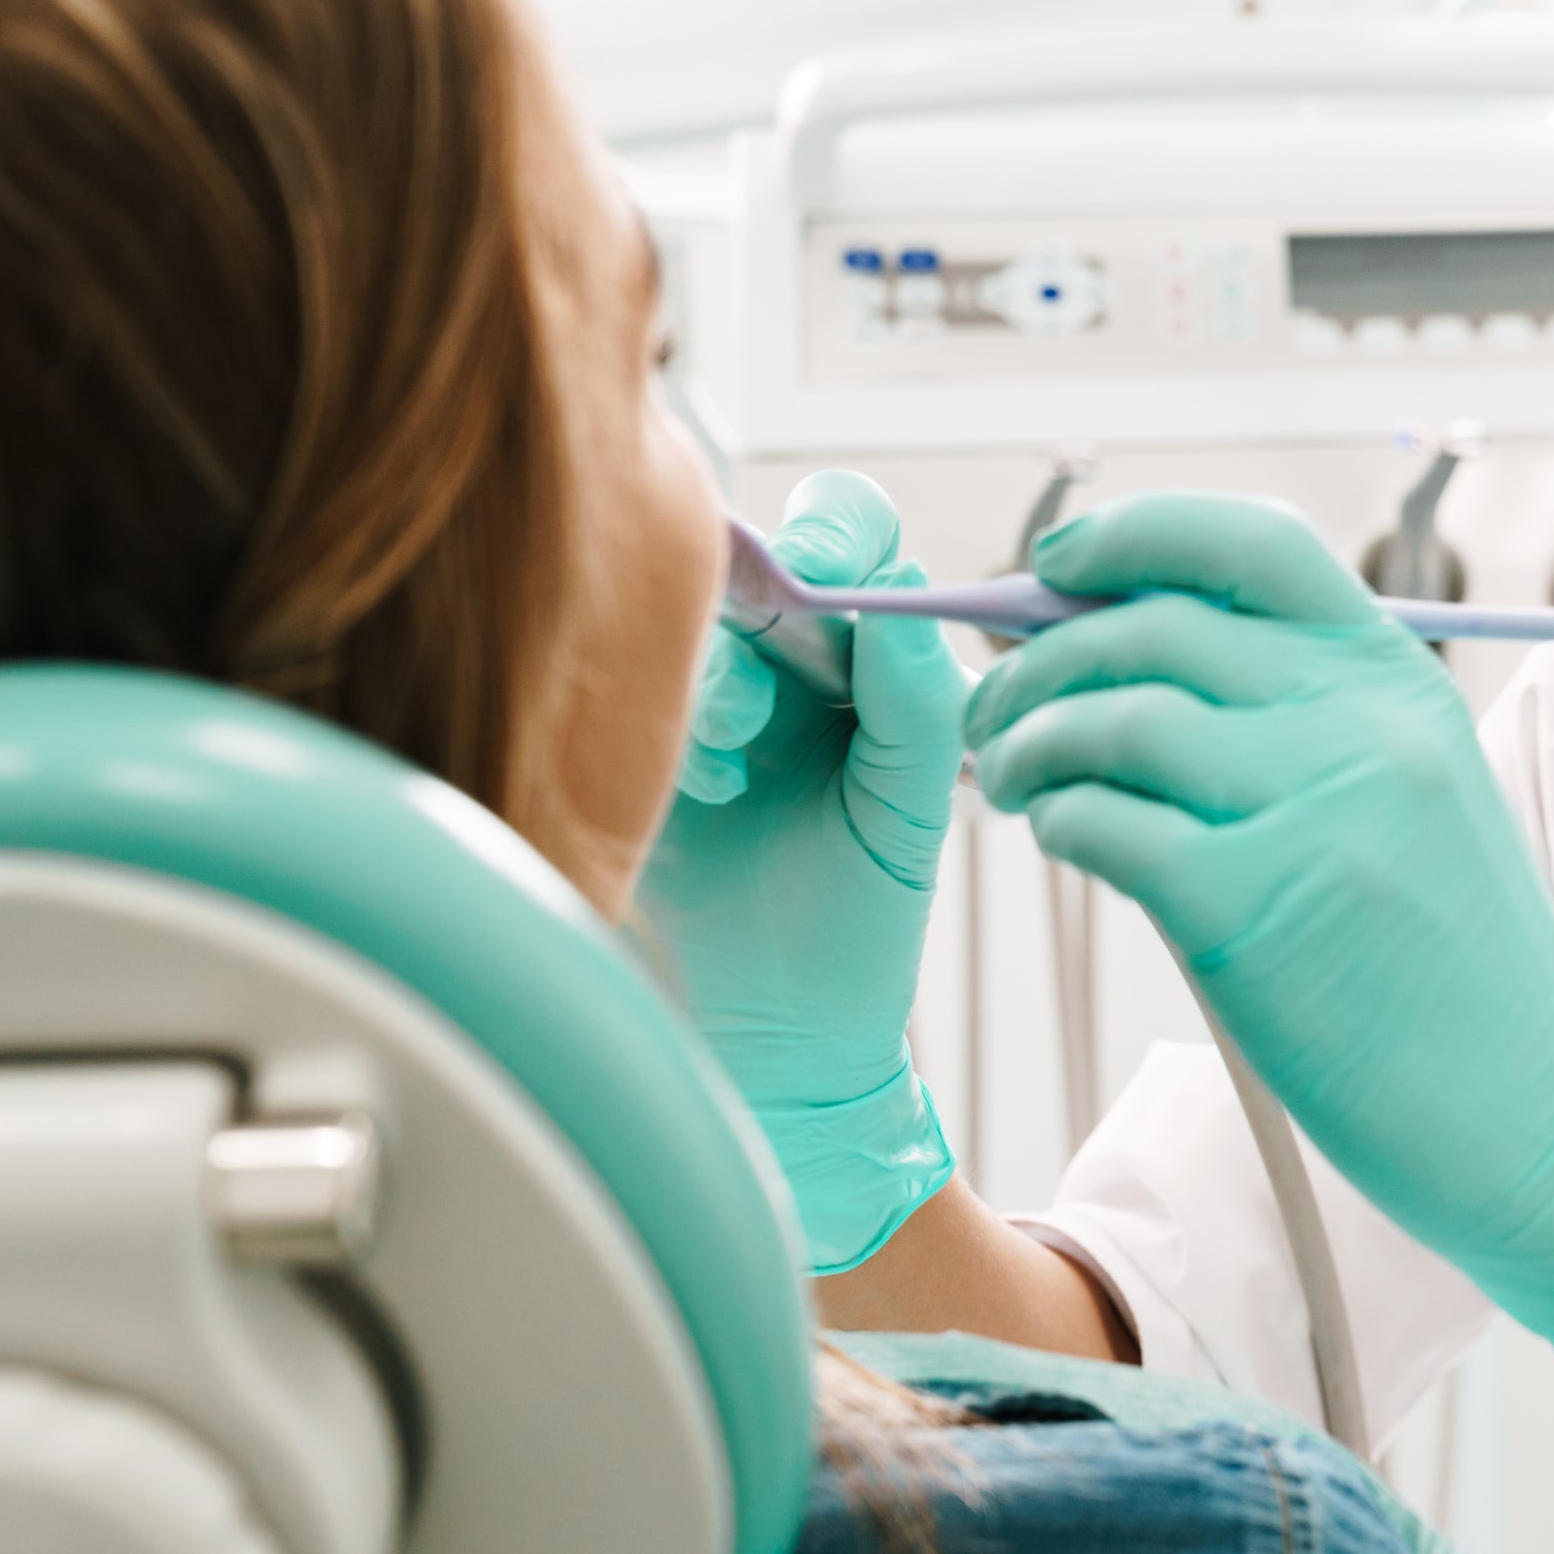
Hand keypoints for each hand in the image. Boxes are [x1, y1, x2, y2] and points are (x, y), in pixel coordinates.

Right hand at [641, 471, 967, 1274]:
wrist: (786, 1022)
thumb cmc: (862, 912)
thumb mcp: (909, 809)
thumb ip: (916, 704)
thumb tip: (899, 599)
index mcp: (861, 652)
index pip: (853, 535)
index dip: (840, 531)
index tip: (836, 574)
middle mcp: (780, 655)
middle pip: (759, 550)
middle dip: (771, 577)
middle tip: (786, 611)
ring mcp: (704, 693)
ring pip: (693, 622)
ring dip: (726, 670)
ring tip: (744, 743)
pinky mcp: (639, 742)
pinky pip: (637, 692)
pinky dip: (682, 728)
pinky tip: (714, 789)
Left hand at [961, 494, 1553, 1449]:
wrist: (1537, 1110)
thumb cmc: (1458, 970)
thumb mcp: (1413, 800)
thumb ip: (1304, 723)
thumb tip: (1127, 659)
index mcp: (1399, 680)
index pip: (1250, 542)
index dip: (1134, 534)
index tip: (1057, 559)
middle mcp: (1360, 722)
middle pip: (1154, 625)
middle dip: (1041, 656)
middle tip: (998, 708)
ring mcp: (1312, 810)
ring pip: (1113, 718)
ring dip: (1031, 742)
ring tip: (1016, 782)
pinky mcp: (1254, 908)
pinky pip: (1107, 823)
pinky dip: (1061, 821)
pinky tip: (1063, 839)